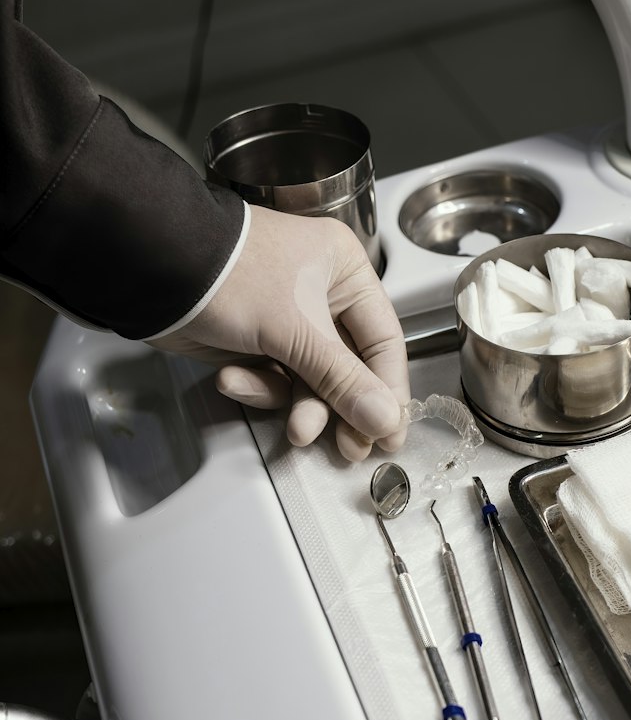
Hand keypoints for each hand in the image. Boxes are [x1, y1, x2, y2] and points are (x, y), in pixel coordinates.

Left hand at [150, 205, 408, 460]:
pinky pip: (274, 378)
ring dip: (301, 407)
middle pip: (349, 366)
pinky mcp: (254, 340)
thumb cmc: (230, 276)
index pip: (384, 340)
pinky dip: (259, 388)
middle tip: (348, 449)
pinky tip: (235, 382)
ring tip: (295, 429)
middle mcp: (321, 292)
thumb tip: (385, 420)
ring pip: (310, 379)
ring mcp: (285, 318)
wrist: (151, 271)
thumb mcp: (297, 331)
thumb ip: (344, 381)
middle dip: (342, 409)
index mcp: (343, 270)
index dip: (389, 390)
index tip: (389, 434)